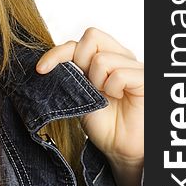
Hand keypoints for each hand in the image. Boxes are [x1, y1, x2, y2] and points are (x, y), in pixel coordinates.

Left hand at [36, 27, 143, 166]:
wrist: (120, 148)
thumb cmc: (104, 123)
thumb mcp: (80, 94)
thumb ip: (72, 73)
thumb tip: (49, 62)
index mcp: (105, 56)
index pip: (79, 41)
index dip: (57, 52)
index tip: (41, 69)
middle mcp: (120, 56)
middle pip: (91, 37)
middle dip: (80, 62)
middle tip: (88, 85)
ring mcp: (133, 65)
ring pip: (102, 59)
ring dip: (97, 82)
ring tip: (106, 96)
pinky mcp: (144, 77)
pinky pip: (119, 74)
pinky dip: (112, 89)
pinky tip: (117, 97)